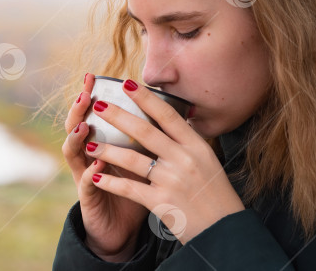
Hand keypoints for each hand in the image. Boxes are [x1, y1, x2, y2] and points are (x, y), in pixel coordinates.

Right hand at [62, 74, 149, 260]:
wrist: (123, 231)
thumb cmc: (136, 193)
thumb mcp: (143, 163)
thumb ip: (152, 141)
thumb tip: (178, 115)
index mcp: (102, 145)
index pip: (92, 114)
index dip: (90, 95)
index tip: (93, 75)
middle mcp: (87, 157)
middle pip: (75, 126)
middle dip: (78, 108)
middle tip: (85, 92)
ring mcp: (84, 176)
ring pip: (72, 152)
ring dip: (77, 137)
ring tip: (84, 124)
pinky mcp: (88, 198)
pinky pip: (86, 184)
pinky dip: (91, 173)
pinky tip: (96, 164)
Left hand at [84, 79, 244, 244]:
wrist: (225, 232)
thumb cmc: (216, 195)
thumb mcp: (209, 161)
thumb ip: (189, 142)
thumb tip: (178, 118)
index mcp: (197, 146)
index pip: (167, 115)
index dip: (146, 98)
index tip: (127, 84)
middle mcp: (184, 160)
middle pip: (145, 132)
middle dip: (118, 116)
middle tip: (98, 105)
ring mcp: (172, 181)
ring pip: (132, 160)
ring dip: (108, 150)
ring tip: (90, 143)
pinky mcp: (162, 203)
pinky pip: (130, 189)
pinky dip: (111, 183)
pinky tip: (96, 176)